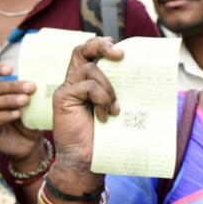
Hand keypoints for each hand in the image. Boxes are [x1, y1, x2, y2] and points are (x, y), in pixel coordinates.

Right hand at [0, 63, 43, 164]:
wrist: (31, 144)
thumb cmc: (31, 118)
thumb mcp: (33, 102)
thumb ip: (33, 89)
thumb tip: (48, 73)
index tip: (11, 69)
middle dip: (12, 86)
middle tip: (30, 87)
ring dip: (8, 100)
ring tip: (25, 100)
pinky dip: (4, 115)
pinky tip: (17, 114)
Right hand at [47, 37, 121, 183]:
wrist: (87, 158)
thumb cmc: (104, 135)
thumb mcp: (115, 106)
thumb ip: (118, 89)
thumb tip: (139, 72)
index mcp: (86, 81)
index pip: (89, 53)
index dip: (101, 44)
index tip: (120, 48)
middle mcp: (74, 81)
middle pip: (82, 50)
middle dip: (101, 46)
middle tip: (120, 54)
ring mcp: (67, 88)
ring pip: (91, 70)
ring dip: (108, 88)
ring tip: (114, 109)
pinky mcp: (63, 97)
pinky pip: (88, 86)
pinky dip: (101, 99)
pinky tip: (104, 116)